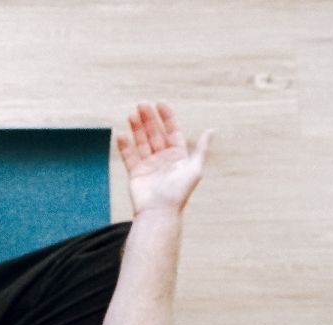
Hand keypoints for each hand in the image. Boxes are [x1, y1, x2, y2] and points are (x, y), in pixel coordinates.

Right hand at [116, 102, 212, 217]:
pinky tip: (121, 134)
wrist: (159, 212)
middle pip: (155, 133)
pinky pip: (129, 156)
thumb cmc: (178, 192)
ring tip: (131, 114)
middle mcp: (163, 158)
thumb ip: (201, 150)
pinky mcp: (135, 173)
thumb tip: (211, 130)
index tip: (159, 103)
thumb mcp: (194, 169)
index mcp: (178, 156)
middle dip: (149, 119)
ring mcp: (149, 165)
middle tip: (141, 104)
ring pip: (141, 142)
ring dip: (136, 128)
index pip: (172, 131)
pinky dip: (125, 146)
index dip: (166, 117)